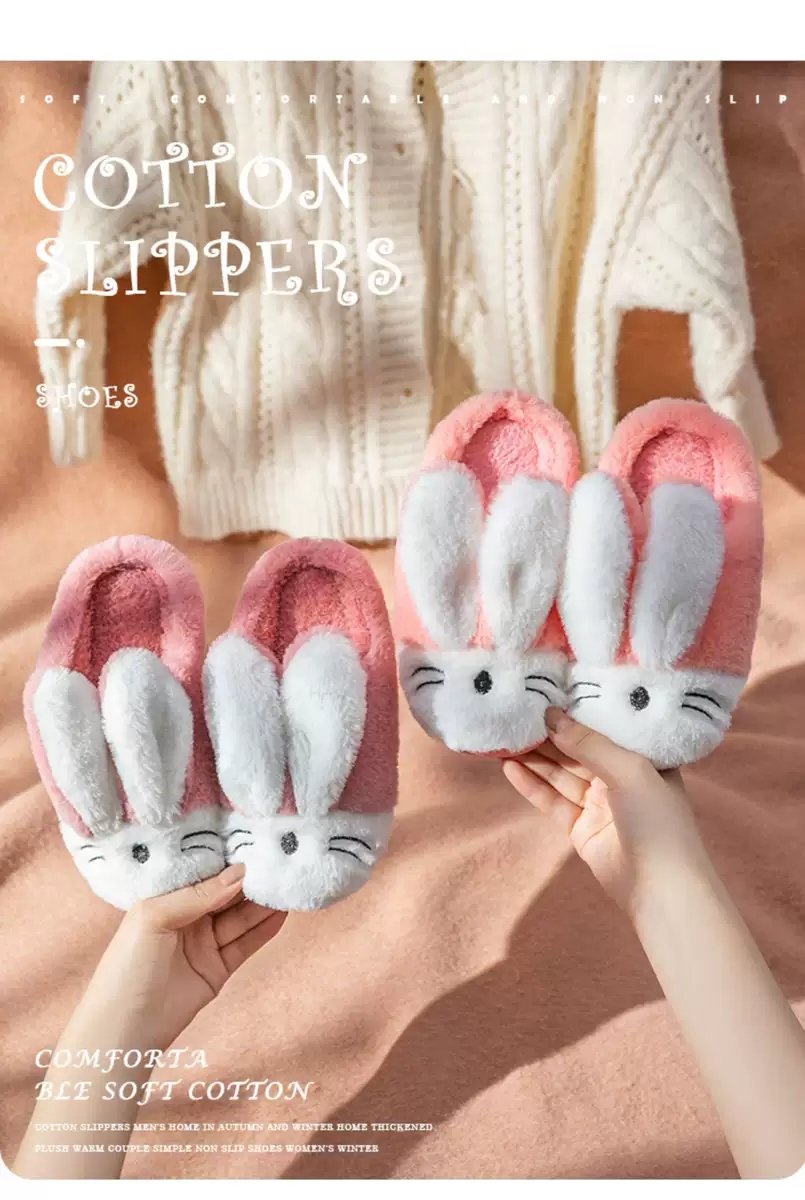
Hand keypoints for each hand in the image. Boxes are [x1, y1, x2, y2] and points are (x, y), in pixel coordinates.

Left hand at [82, 864, 285, 1048]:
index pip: (203, 874)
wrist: (124, 1030)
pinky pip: (245, 943)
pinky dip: (264, 929)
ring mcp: (203, 943)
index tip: (255, 844)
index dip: (227, 860)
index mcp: (165, 899)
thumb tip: (239, 873)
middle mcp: (186, 917)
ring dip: (262, 903)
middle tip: (279, 863)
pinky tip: (281, 913)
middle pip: (225, 894)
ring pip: (239, 917)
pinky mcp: (218, 968)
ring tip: (287, 885)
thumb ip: (197, 895)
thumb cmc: (126, 967)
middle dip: (251, 880)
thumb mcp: (153, 918)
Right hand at [502, 707, 708, 915]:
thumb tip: (550, 716)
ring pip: (560, 774)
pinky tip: (510, 768)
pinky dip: (531, 785)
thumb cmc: (658, 821)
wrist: (661, 889)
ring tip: (503, 738)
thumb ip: (589, 743)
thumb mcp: (630, 770)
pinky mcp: (580, 828)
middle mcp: (620, 777)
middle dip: (547, 734)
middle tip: (514, 714)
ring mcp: (599, 803)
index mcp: (641, 758)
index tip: (545, 693)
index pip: (604, 727)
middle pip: (576, 750)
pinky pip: (552, 800)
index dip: (576, 711)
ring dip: (534, 757)